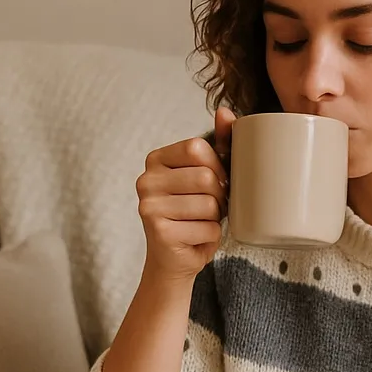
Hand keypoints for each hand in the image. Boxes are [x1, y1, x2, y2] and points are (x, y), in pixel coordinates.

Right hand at [136, 105, 235, 281]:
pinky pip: (208, 229)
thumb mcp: (207, 176)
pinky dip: (211, 238)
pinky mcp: (159, 232)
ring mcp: (148, 207)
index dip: (217, 167)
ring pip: (210, 205)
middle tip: (208, 210)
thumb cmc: (195, 215)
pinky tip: (195, 240)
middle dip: (219, 197)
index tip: (213, 184)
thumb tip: (225, 111)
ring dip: (215, 219)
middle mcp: (145, 180)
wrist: (175, 261)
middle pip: (207, 178)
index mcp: (155, 159)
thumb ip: (219, 144)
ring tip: (200, 224)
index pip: (199, 149)